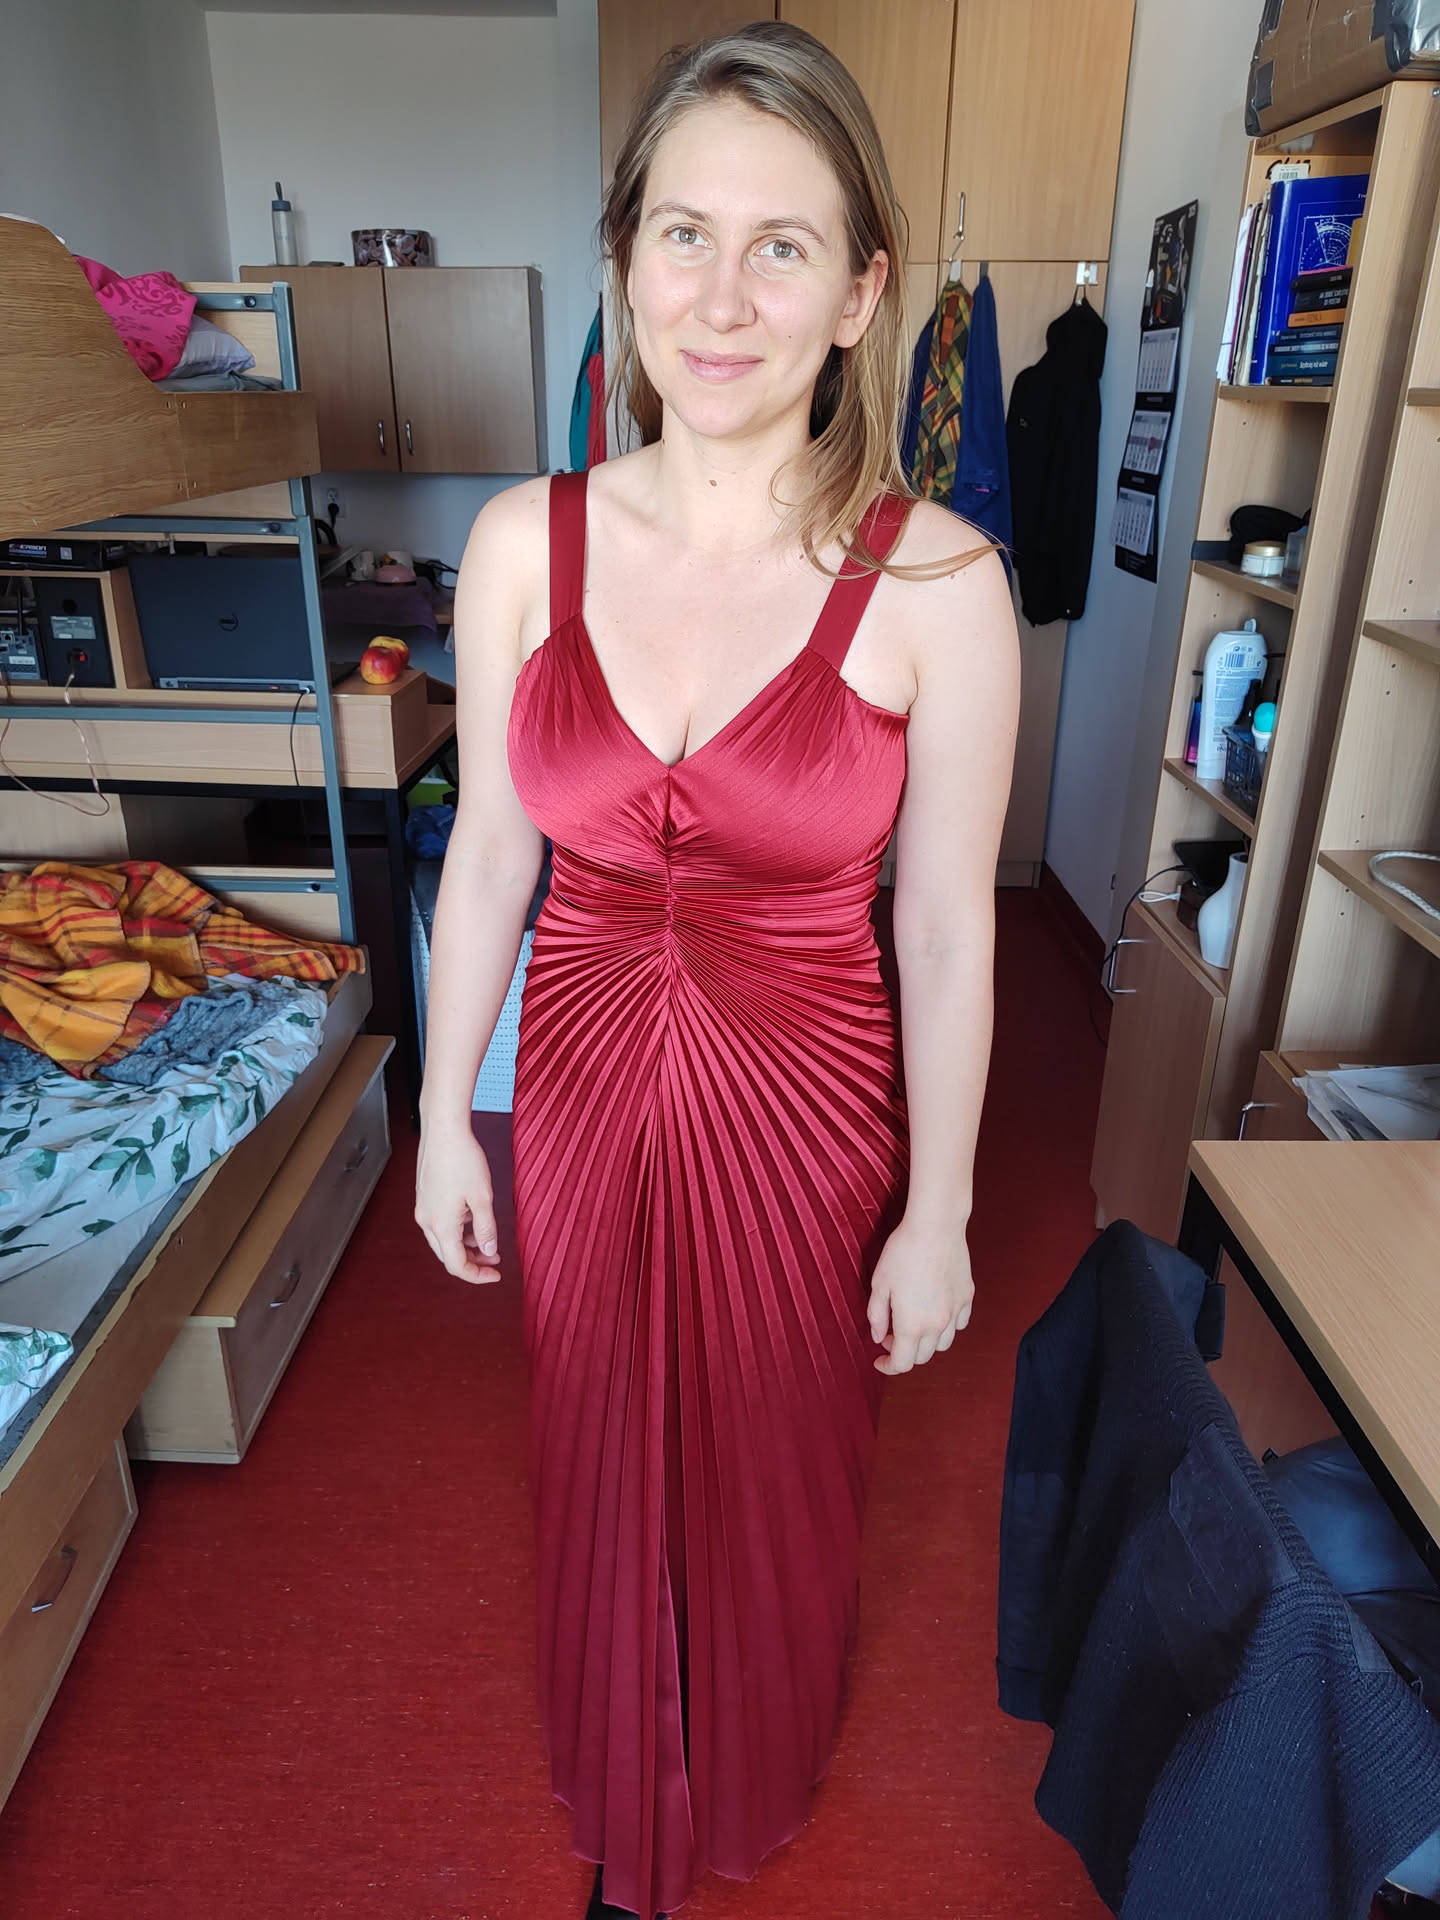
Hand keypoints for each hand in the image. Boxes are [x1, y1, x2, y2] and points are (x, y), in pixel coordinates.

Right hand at [415, 1121, 501, 1284]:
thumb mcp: (482, 1198)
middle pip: (448, 1256)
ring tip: (488, 1242)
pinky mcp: (424, 1197)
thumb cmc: (463, 1159)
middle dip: (472, 1262)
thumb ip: (486, 1229)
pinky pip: (440, 1224)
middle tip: (494, 1261)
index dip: (477, 1275)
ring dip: (465, 1246)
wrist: (443, 1130)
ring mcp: (423, 1209)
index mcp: (441, 1226)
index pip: (457, 1265)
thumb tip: (488, 1251)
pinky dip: (457, 1230)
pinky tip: (473, 1221)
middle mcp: (427, 1221)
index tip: (496, 1275)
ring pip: (443, 1240)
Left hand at [867, 1219, 973, 1373]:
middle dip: (905, 1352)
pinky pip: (959, 1324)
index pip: (902, 1363)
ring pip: (943, 1344)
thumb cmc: (903, 1252)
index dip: (888, 1366)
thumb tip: (879, 1337)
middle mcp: (936, 1325)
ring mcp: (955, 1312)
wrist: (935, 1227)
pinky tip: (935, 1311)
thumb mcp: (879, 1284)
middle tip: (891, 1334)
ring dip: (926, 1342)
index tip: (879, 1360)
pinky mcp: (967, 1297)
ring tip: (914, 1323)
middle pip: (922, 1357)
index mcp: (911, 1325)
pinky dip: (947, 1326)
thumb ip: (877, 1316)